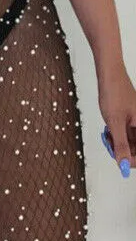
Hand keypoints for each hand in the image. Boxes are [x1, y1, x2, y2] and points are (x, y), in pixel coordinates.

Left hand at [98, 61, 135, 177]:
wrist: (109, 75)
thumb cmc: (114, 93)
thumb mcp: (115, 123)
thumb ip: (120, 145)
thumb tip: (123, 165)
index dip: (132, 161)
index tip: (121, 161)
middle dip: (123, 151)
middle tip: (111, 145)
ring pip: (131, 142)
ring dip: (118, 143)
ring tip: (108, 136)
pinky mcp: (131, 119)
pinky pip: (126, 134)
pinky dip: (116, 135)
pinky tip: (109, 131)